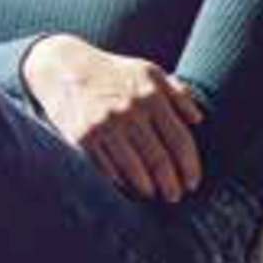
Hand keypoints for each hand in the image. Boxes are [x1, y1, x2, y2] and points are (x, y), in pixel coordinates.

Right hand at [22, 35, 204, 200]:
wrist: (64, 66)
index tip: (193, 182)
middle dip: (171, 184)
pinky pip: (107, 167)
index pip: (180, 140)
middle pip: (159, 159)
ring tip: (153, 193)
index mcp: (150, 95)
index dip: (190, 166)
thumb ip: (176, 92)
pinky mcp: (83, 136)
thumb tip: (198, 118)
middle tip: (175, 196)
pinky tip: (127, 184)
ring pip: (134, 168)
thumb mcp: (148, 71)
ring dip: (147, 187)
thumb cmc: (112, 72)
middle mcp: (129, 111)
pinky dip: (120, 180)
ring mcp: (104, 125)